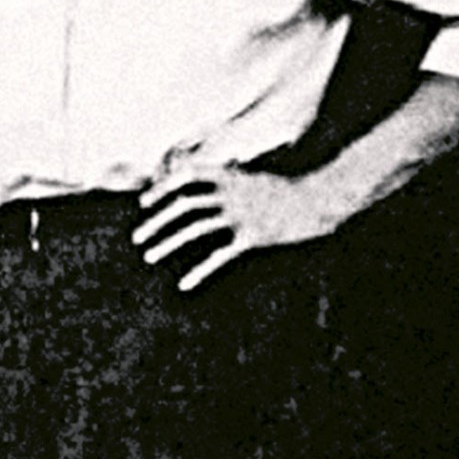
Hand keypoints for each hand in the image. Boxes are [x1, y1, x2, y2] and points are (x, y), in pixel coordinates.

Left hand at [133, 165, 337, 291]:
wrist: (320, 199)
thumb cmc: (287, 189)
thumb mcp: (255, 178)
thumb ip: (230, 176)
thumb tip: (212, 173)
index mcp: (230, 175)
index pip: (185, 176)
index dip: (161, 189)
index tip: (143, 204)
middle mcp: (232, 192)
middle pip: (184, 206)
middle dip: (157, 222)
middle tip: (138, 238)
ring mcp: (242, 214)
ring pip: (196, 230)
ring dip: (168, 243)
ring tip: (149, 256)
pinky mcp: (253, 237)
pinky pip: (219, 256)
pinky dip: (199, 272)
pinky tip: (183, 284)